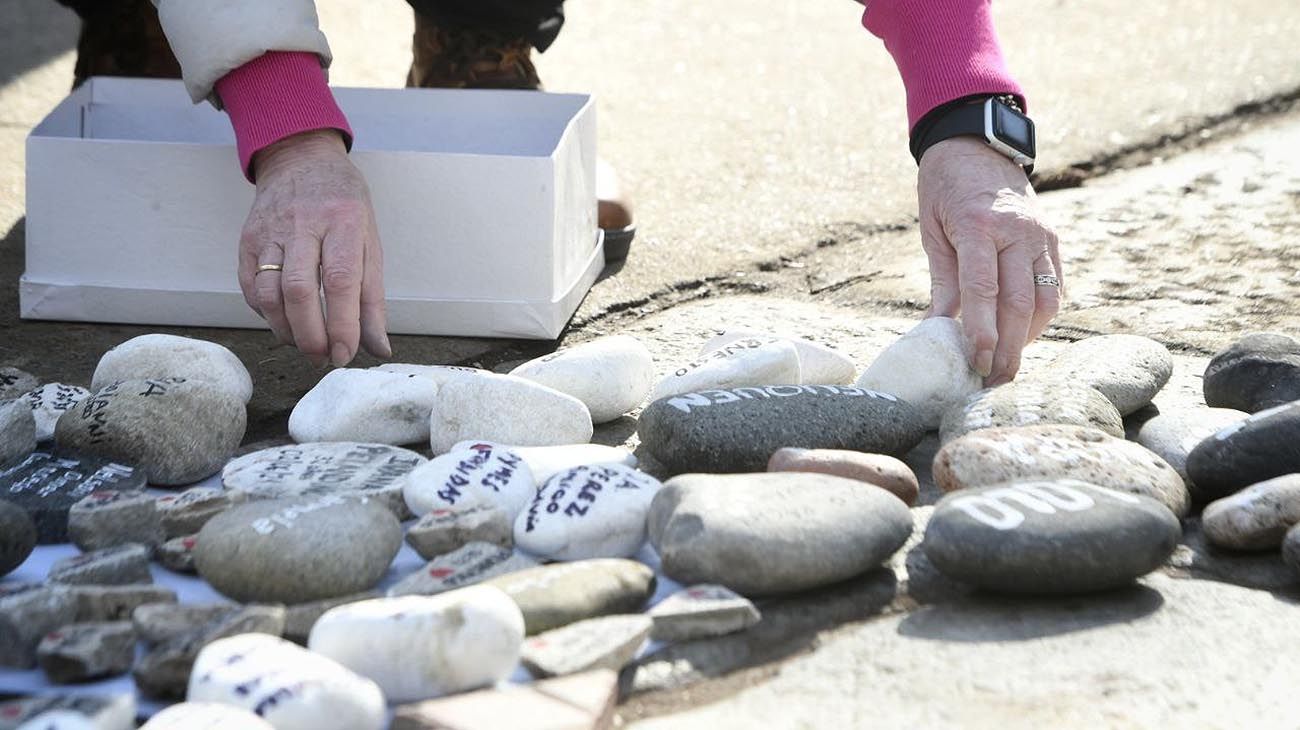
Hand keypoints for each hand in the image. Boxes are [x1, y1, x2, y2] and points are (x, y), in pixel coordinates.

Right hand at [237, 129, 390, 366]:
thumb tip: (378, 348)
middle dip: (310, 334)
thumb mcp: (369, 243)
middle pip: (299, 289)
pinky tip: (284, 320)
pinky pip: (251, 286)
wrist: (300, 160)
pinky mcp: (247, 239)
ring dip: (285, 329)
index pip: (341, 280)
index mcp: (344, 222)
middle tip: (323, 357)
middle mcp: (304, 224)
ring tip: (304, 344)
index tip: (345, 353)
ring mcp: (270, 231)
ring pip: (268, 291)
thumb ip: (372, 299)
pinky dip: (266, 313)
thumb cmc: (343, 206)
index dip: (342, 324)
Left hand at [917, 136, 1061, 386]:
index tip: (976, 363)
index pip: (984, 290)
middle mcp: (1017, 231)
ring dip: (1028, 337)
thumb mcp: (932, 230)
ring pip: (1044, 298)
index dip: (982, 332)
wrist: (976, 143)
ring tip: (1009, 366)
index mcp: (979, 226)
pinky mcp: (1052, 238)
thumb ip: (942, 281)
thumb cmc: (944, 189)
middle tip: (994, 381)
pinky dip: (1042, 316)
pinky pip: (1054, 285)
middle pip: (1018, 302)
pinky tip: (1024, 336)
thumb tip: (937, 330)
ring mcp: (1040, 234)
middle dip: (1007, 347)